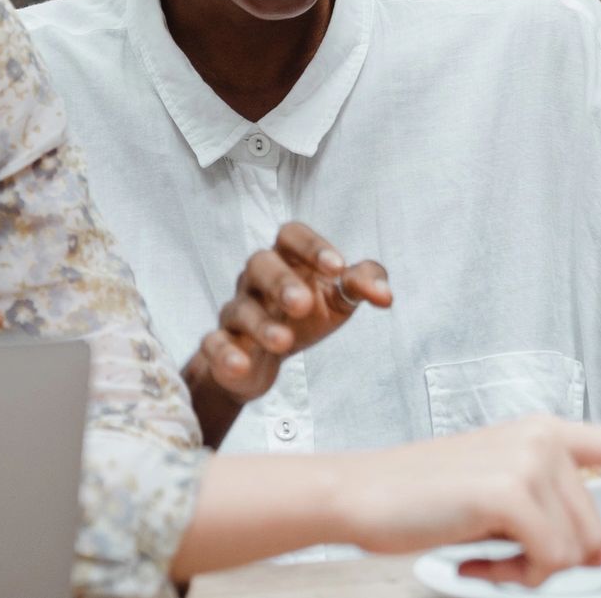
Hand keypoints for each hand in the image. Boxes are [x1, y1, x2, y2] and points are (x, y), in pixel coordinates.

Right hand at [197, 221, 390, 403]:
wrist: (263, 361)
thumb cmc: (304, 317)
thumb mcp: (338, 298)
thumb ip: (363, 285)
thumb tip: (385, 295)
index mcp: (287, 260)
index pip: (291, 235)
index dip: (312, 247)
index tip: (337, 267)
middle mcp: (257, 279)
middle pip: (260, 264)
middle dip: (281, 282)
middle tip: (302, 304)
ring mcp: (237, 311)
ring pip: (240, 308)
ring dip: (261, 324)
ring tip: (285, 342)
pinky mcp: (221, 344)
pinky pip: (214, 343)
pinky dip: (225, 354)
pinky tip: (240, 365)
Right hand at [331, 416, 600, 587]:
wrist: (360, 493)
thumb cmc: (422, 499)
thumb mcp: (495, 496)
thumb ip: (546, 510)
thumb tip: (591, 556)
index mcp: (540, 433)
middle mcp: (542, 438)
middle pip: (595, 533)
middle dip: (551, 562)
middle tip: (496, 553)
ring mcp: (528, 460)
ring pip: (574, 552)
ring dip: (529, 572)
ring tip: (482, 550)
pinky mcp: (509, 490)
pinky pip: (547, 560)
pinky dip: (512, 576)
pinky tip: (474, 559)